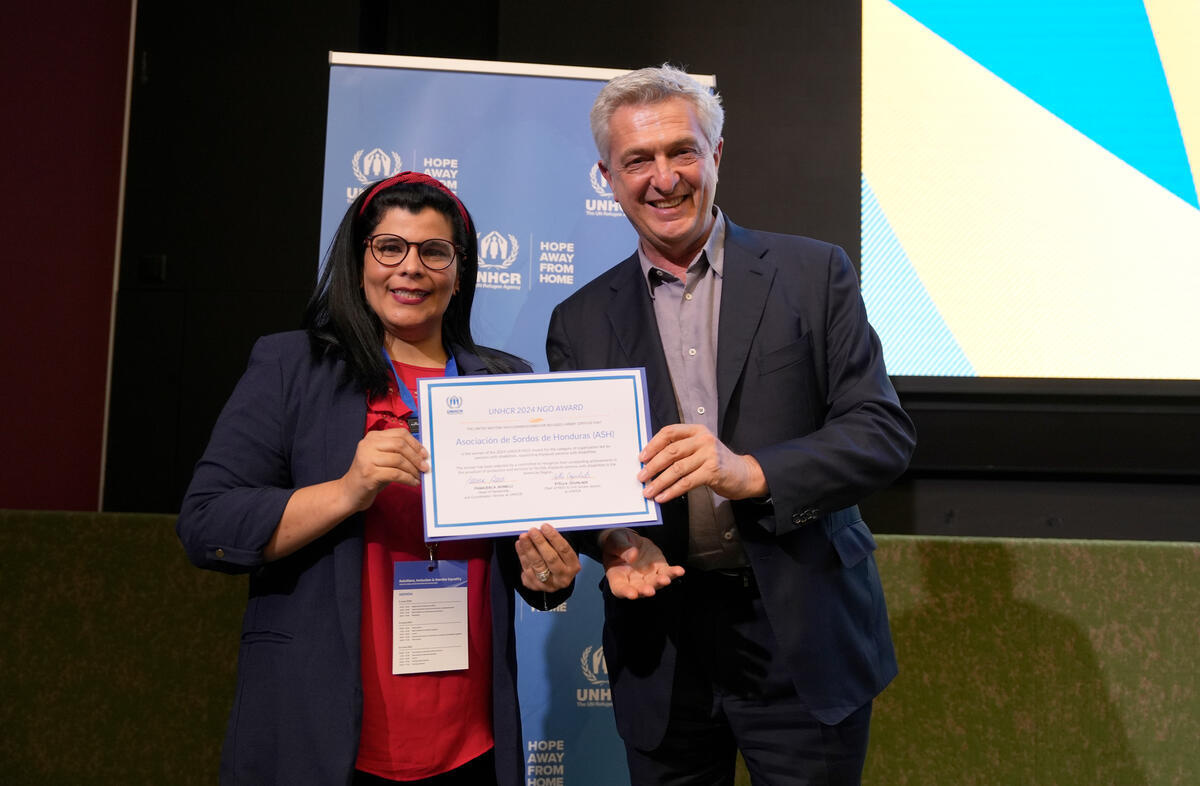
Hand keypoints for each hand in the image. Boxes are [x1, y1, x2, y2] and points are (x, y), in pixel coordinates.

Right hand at [338, 428, 429, 512]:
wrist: (350, 492)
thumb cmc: (370, 475)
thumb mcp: (382, 458)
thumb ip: (397, 452)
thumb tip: (421, 453)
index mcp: (372, 437)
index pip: (400, 433)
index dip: (415, 443)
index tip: (424, 454)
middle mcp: (368, 445)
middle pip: (400, 445)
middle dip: (416, 457)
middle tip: (424, 467)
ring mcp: (367, 459)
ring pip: (399, 460)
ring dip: (413, 470)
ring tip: (418, 477)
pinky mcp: (369, 474)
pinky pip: (396, 474)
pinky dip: (408, 479)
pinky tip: (413, 483)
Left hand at [516, 524, 580, 591]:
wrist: (552, 579)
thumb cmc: (558, 560)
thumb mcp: (562, 552)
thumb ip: (553, 542)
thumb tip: (541, 530)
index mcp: (573, 567)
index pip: (564, 550)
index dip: (554, 537)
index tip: (544, 526)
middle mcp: (563, 578)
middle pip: (551, 558)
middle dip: (540, 543)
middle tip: (532, 531)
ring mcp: (549, 584)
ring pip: (537, 565)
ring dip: (529, 549)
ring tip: (523, 537)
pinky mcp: (535, 586)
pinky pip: (527, 570)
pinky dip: (522, 556)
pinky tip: (520, 546)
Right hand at [599, 528, 684, 599]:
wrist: (628, 539)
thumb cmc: (616, 542)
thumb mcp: (614, 541)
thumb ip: (621, 548)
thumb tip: (633, 556)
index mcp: (617, 576)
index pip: (620, 588)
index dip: (626, 592)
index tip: (632, 594)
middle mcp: (633, 580)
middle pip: (639, 589)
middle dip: (645, 590)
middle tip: (650, 591)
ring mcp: (647, 576)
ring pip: (655, 583)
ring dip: (661, 582)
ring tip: (666, 579)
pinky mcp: (659, 568)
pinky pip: (667, 572)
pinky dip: (674, 573)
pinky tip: (679, 571)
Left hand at [638, 424, 767, 502]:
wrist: (745, 474)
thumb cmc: (717, 463)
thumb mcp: (700, 449)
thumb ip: (681, 450)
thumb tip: (651, 462)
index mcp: (696, 431)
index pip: (669, 432)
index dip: (653, 444)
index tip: (641, 457)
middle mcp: (703, 440)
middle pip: (671, 451)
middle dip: (653, 466)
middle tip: (641, 477)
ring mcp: (709, 455)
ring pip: (677, 468)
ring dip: (660, 482)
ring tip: (649, 491)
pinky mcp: (713, 471)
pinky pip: (687, 482)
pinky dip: (672, 491)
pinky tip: (663, 497)